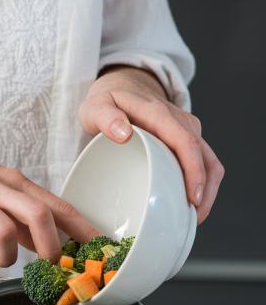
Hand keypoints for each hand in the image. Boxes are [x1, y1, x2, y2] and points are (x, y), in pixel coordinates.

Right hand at [0, 135, 96, 265]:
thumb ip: (19, 214)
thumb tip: (48, 243)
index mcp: (12, 181)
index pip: (58, 204)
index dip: (83, 229)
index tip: (101, 250)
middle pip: (39, 215)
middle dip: (51, 248)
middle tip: (49, 267)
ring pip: (5, 229)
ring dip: (9, 256)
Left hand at [79, 66, 224, 223]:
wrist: (122, 86)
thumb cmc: (107, 100)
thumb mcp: (95, 106)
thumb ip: (105, 117)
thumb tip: (124, 134)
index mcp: (159, 113)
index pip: (185, 142)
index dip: (194, 171)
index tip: (193, 197)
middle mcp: (180, 121)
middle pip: (204, 156)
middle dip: (204, 190)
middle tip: (192, 218)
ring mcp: (187, 129)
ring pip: (210, 161)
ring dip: (208, 190)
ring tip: (193, 216)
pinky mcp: (188, 139)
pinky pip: (204, 161)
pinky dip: (202, 183)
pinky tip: (190, 203)